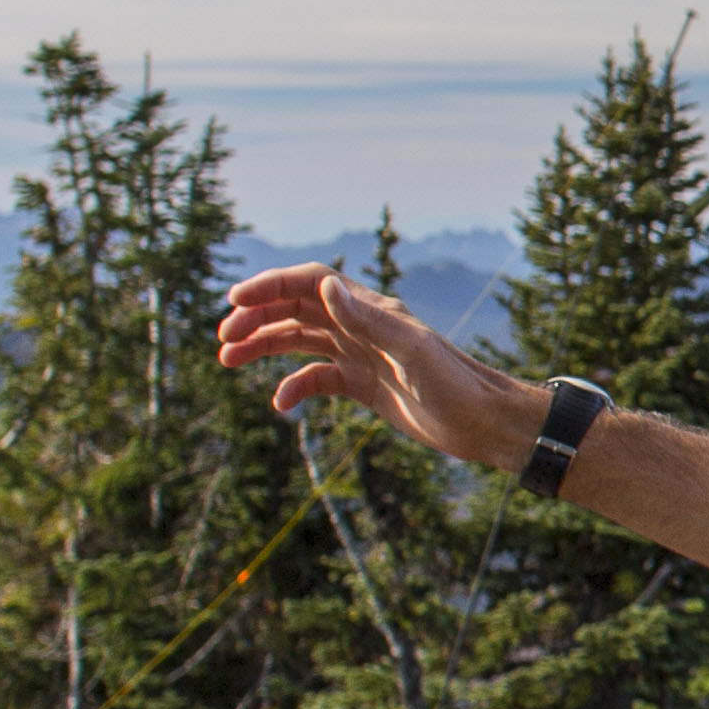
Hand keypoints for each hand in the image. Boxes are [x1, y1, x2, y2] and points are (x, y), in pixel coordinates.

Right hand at [218, 262, 541, 470]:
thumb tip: (323, 285)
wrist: (485, 424)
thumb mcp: (412, 352)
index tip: (234, 300)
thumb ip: (367, 320)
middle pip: (297, 309)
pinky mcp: (364, 386)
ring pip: (300, 340)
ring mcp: (361, 355)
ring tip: (226, 359)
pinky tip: (280, 404)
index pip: (310, 283)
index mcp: (373, 310)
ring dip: (263, 346)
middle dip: (257, 317)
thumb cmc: (456, 386)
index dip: (270, 286)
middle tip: (223, 339)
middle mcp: (363, 327)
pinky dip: (294, 387)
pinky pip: (318, 378)